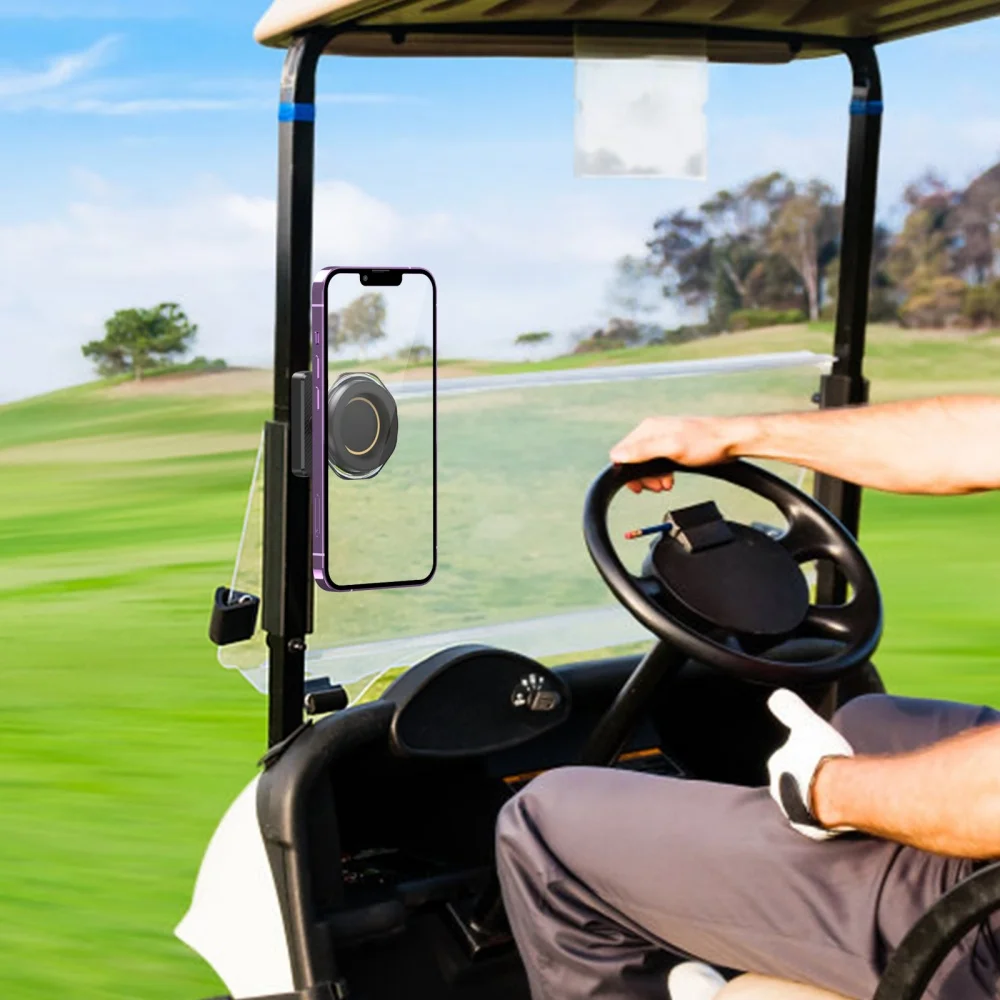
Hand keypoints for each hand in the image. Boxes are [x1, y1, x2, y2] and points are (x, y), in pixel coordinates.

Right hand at [609, 416, 748, 493]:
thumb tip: (617, 455)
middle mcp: (653, 432)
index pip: (622, 452)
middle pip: (633, 459)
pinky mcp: (673, 446)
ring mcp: (663, 439)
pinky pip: (658, 463)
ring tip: (665, 485)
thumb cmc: (707, 442)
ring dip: (652, 478)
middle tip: (655, 487)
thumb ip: (643, 451)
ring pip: (646, 463)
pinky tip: (669, 480)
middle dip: (641, 477)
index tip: (638, 486)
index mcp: (649, 429)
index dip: (626, 472)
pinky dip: (661, 474)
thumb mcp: (671, 448)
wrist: (733, 440)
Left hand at [766, 688, 855, 840]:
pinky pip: (817, 821)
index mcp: (777, 765)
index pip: (784, 759)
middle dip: (805, 779)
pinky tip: (840, 810)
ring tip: (836, 792)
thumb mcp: (806, 723)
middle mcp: (780, 791)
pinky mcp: (811, 831)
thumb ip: (789, 709)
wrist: (839, 795)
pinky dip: (826, 814)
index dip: (800, 755)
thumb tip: (775, 694)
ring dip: (815, 797)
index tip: (814, 754)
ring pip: (803, 802)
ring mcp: (794, 812)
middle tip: (825, 774)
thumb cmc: (821, 757)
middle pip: (792, 782)